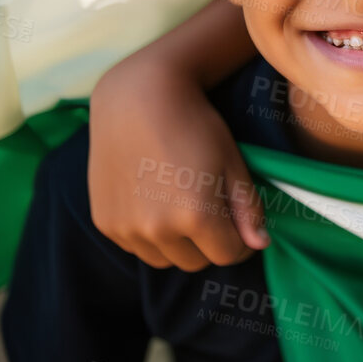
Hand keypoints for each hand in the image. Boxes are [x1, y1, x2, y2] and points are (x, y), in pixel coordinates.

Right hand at [87, 54, 265, 269]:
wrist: (136, 99)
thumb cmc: (195, 126)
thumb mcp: (232, 164)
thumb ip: (248, 209)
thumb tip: (258, 245)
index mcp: (196, 216)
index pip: (229, 255)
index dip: (241, 242)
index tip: (240, 224)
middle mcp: (157, 229)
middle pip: (196, 262)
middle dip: (210, 243)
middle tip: (211, 211)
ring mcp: (126, 227)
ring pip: (165, 260)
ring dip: (179, 244)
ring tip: (182, 207)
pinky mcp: (104, 222)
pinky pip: (136, 247)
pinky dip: (149, 236)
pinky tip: (155, 202)